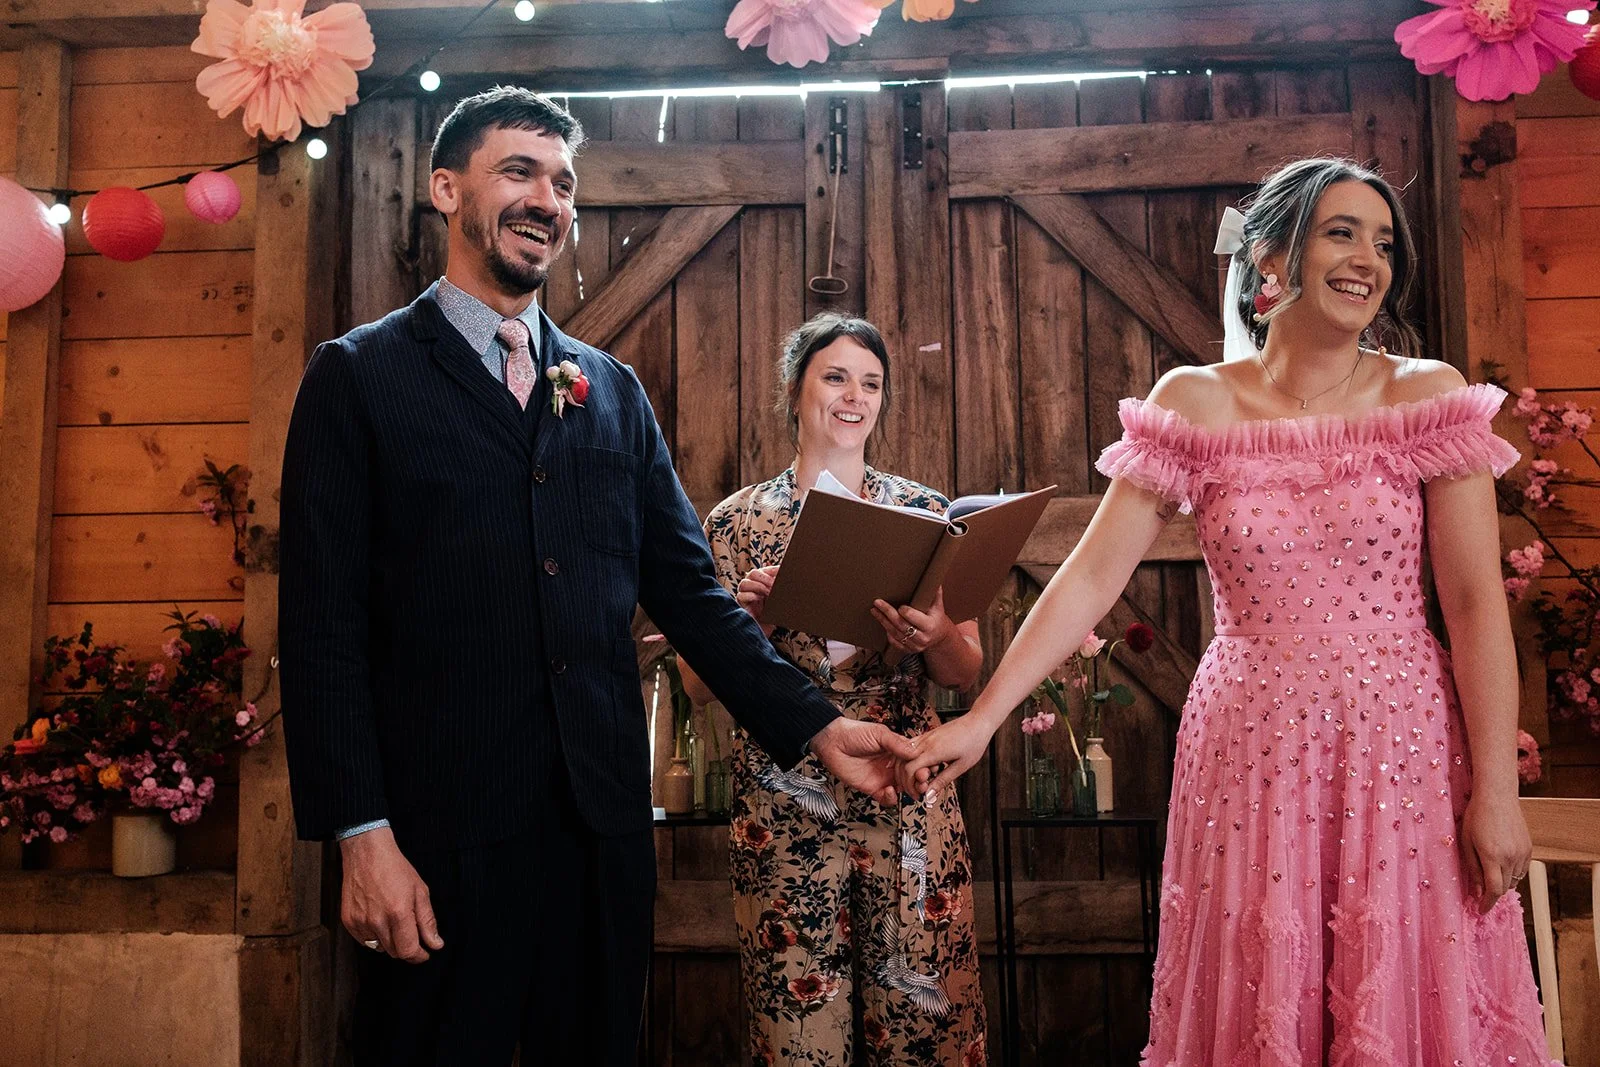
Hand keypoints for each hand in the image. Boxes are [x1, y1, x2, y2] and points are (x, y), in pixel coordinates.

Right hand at [339, 826, 443, 962]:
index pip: (408, 951)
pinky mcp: (349, 921)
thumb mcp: (420, 891)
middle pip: (395, 952)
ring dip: (390, 942)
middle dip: (406, 947)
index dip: (419, 956)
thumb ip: (427, 921)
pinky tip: (379, 919)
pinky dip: (374, 936)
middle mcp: (377, 921)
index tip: (424, 954)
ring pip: (380, 948)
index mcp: (398, 913)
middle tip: (412, 932)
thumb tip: (435, 944)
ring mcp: (360, 922)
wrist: (367, 853)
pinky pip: (364, 940)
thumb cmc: (395, 869)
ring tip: (394, 921)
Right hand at [736, 565, 778, 636]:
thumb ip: (781, 589)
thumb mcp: (779, 599)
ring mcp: (745, 595)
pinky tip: (758, 599)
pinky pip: (741, 596)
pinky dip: (750, 595)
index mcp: (762, 582)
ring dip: (758, 586)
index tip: (781, 572)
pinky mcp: (740, 605)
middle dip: (765, 578)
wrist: (766, 630)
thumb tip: (789, 578)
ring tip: (768, 593)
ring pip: (744, 583)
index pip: (765, 570)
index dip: (773, 570)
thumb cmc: (772, 613)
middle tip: (774, 585)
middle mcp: (752, 586)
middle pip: (753, 573)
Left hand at [807, 717, 918, 806]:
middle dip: (920, 781)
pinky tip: (890, 790)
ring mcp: (883, 777)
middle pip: (913, 777)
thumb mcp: (879, 733)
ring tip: (911, 788)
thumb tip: (915, 752)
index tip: (928, 768)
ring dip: (909, 791)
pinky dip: (891, 798)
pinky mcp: (872, 788)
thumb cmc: (854, 733)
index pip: (916, 760)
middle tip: (923, 781)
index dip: (923, 765)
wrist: (832, 742)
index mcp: (897, 750)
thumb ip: (897, 743)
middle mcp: (892, 765)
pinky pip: (886, 798)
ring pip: (903, 789)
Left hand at [871, 588, 953, 655]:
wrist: (940, 638)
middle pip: (901, 625)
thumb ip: (935, 593)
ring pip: (895, 633)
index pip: (914, 618)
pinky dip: (887, 632)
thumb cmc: (937, 618)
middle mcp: (922, 637)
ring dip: (883, 621)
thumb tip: (934, 576)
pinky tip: (882, 622)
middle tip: (877, 602)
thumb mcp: (938, 606)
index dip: (906, 612)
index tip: (900, 606)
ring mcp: (915, 646)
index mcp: (930, 625)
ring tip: (874, 610)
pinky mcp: (908, 650)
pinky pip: (894, 642)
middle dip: (888, 613)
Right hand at [896, 713, 995, 797]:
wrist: (978, 722)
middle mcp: (926, 742)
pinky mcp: (927, 735)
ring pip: (903, 754)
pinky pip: (910, 748)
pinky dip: (909, 760)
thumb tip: (930, 795)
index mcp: (934, 751)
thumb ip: (942, 781)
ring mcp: (925, 737)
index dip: (910, 785)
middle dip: (905, 780)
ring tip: (919, 781)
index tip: (919, 795)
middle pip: (902, 763)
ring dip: (905, 770)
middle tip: (917, 791)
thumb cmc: (973, 742)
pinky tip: (920, 768)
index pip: (909, 769)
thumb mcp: (960, 766)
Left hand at [1460, 790, 1532, 912]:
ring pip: (1514, 880)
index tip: (1480, 910)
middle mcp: (1510, 857)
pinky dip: (1512, 874)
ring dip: (1503, 883)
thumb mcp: (1466, 841)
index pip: (1493, 890)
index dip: (1487, 904)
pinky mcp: (1529, 849)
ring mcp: (1522, 853)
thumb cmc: (1476, 816)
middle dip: (1492, 894)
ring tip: (1490, 877)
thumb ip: (1473, 868)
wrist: (1497, 796)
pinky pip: (1522, 870)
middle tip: (1481, 895)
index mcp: (1492, 856)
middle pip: (1504, 887)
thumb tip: (1477, 892)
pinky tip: (1502, 866)